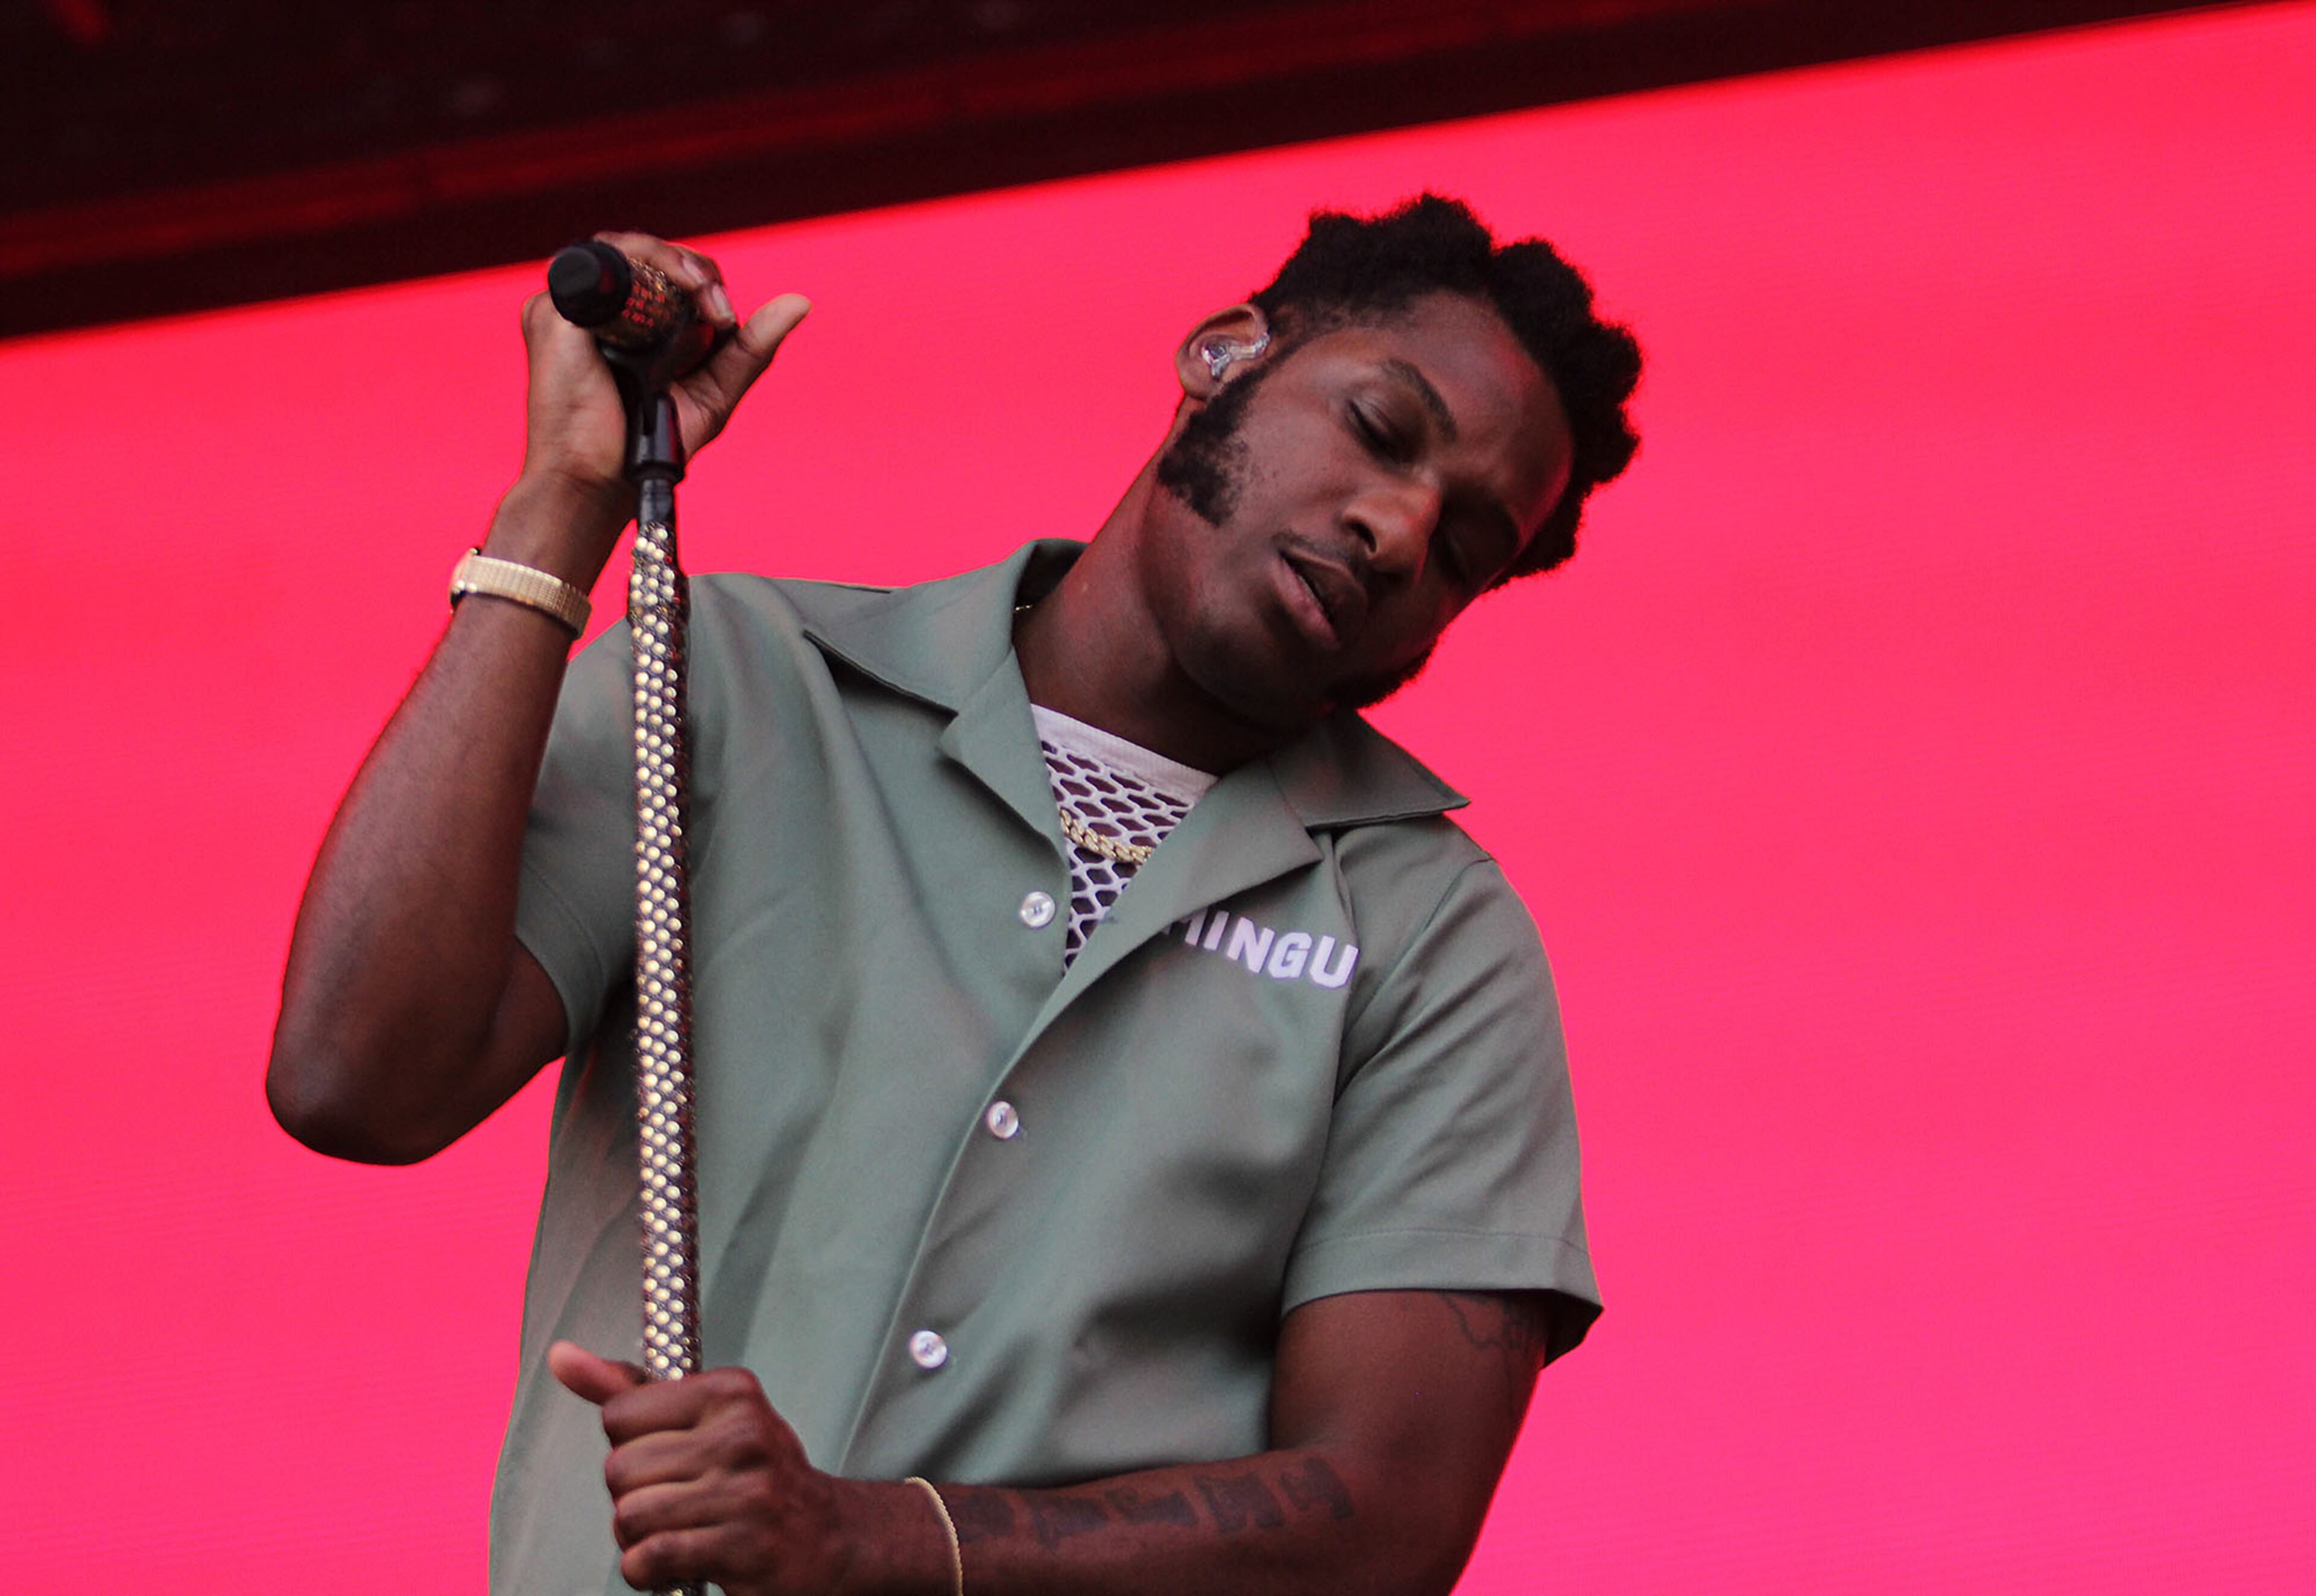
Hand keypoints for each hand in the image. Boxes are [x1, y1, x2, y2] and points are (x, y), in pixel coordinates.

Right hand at [504, 233, 811, 583]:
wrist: (599, 481)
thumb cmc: (648, 444)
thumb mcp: (714, 389)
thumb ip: (752, 348)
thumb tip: (802, 302)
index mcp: (635, 322)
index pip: (672, 272)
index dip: (704, 281)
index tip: (726, 319)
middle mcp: (603, 308)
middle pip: (652, 254)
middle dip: (693, 271)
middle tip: (718, 311)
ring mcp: (575, 306)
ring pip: (626, 248)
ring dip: (671, 261)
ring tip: (700, 296)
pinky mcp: (553, 310)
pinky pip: (598, 263)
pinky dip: (638, 263)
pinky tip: (665, 290)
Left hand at [549, 1341, 856, 1595]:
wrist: (828, 1537)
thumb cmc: (754, 1474)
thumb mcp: (703, 1418)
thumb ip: (628, 1391)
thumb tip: (561, 1357)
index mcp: (730, 1392)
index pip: (618, 1415)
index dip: (630, 1446)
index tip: (669, 1458)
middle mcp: (743, 1434)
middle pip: (618, 1469)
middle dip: (633, 1497)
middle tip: (677, 1502)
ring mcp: (746, 1491)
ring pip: (629, 1516)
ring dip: (640, 1538)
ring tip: (680, 1532)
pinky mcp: (745, 1546)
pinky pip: (650, 1557)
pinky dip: (648, 1571)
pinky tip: (681, 1561)